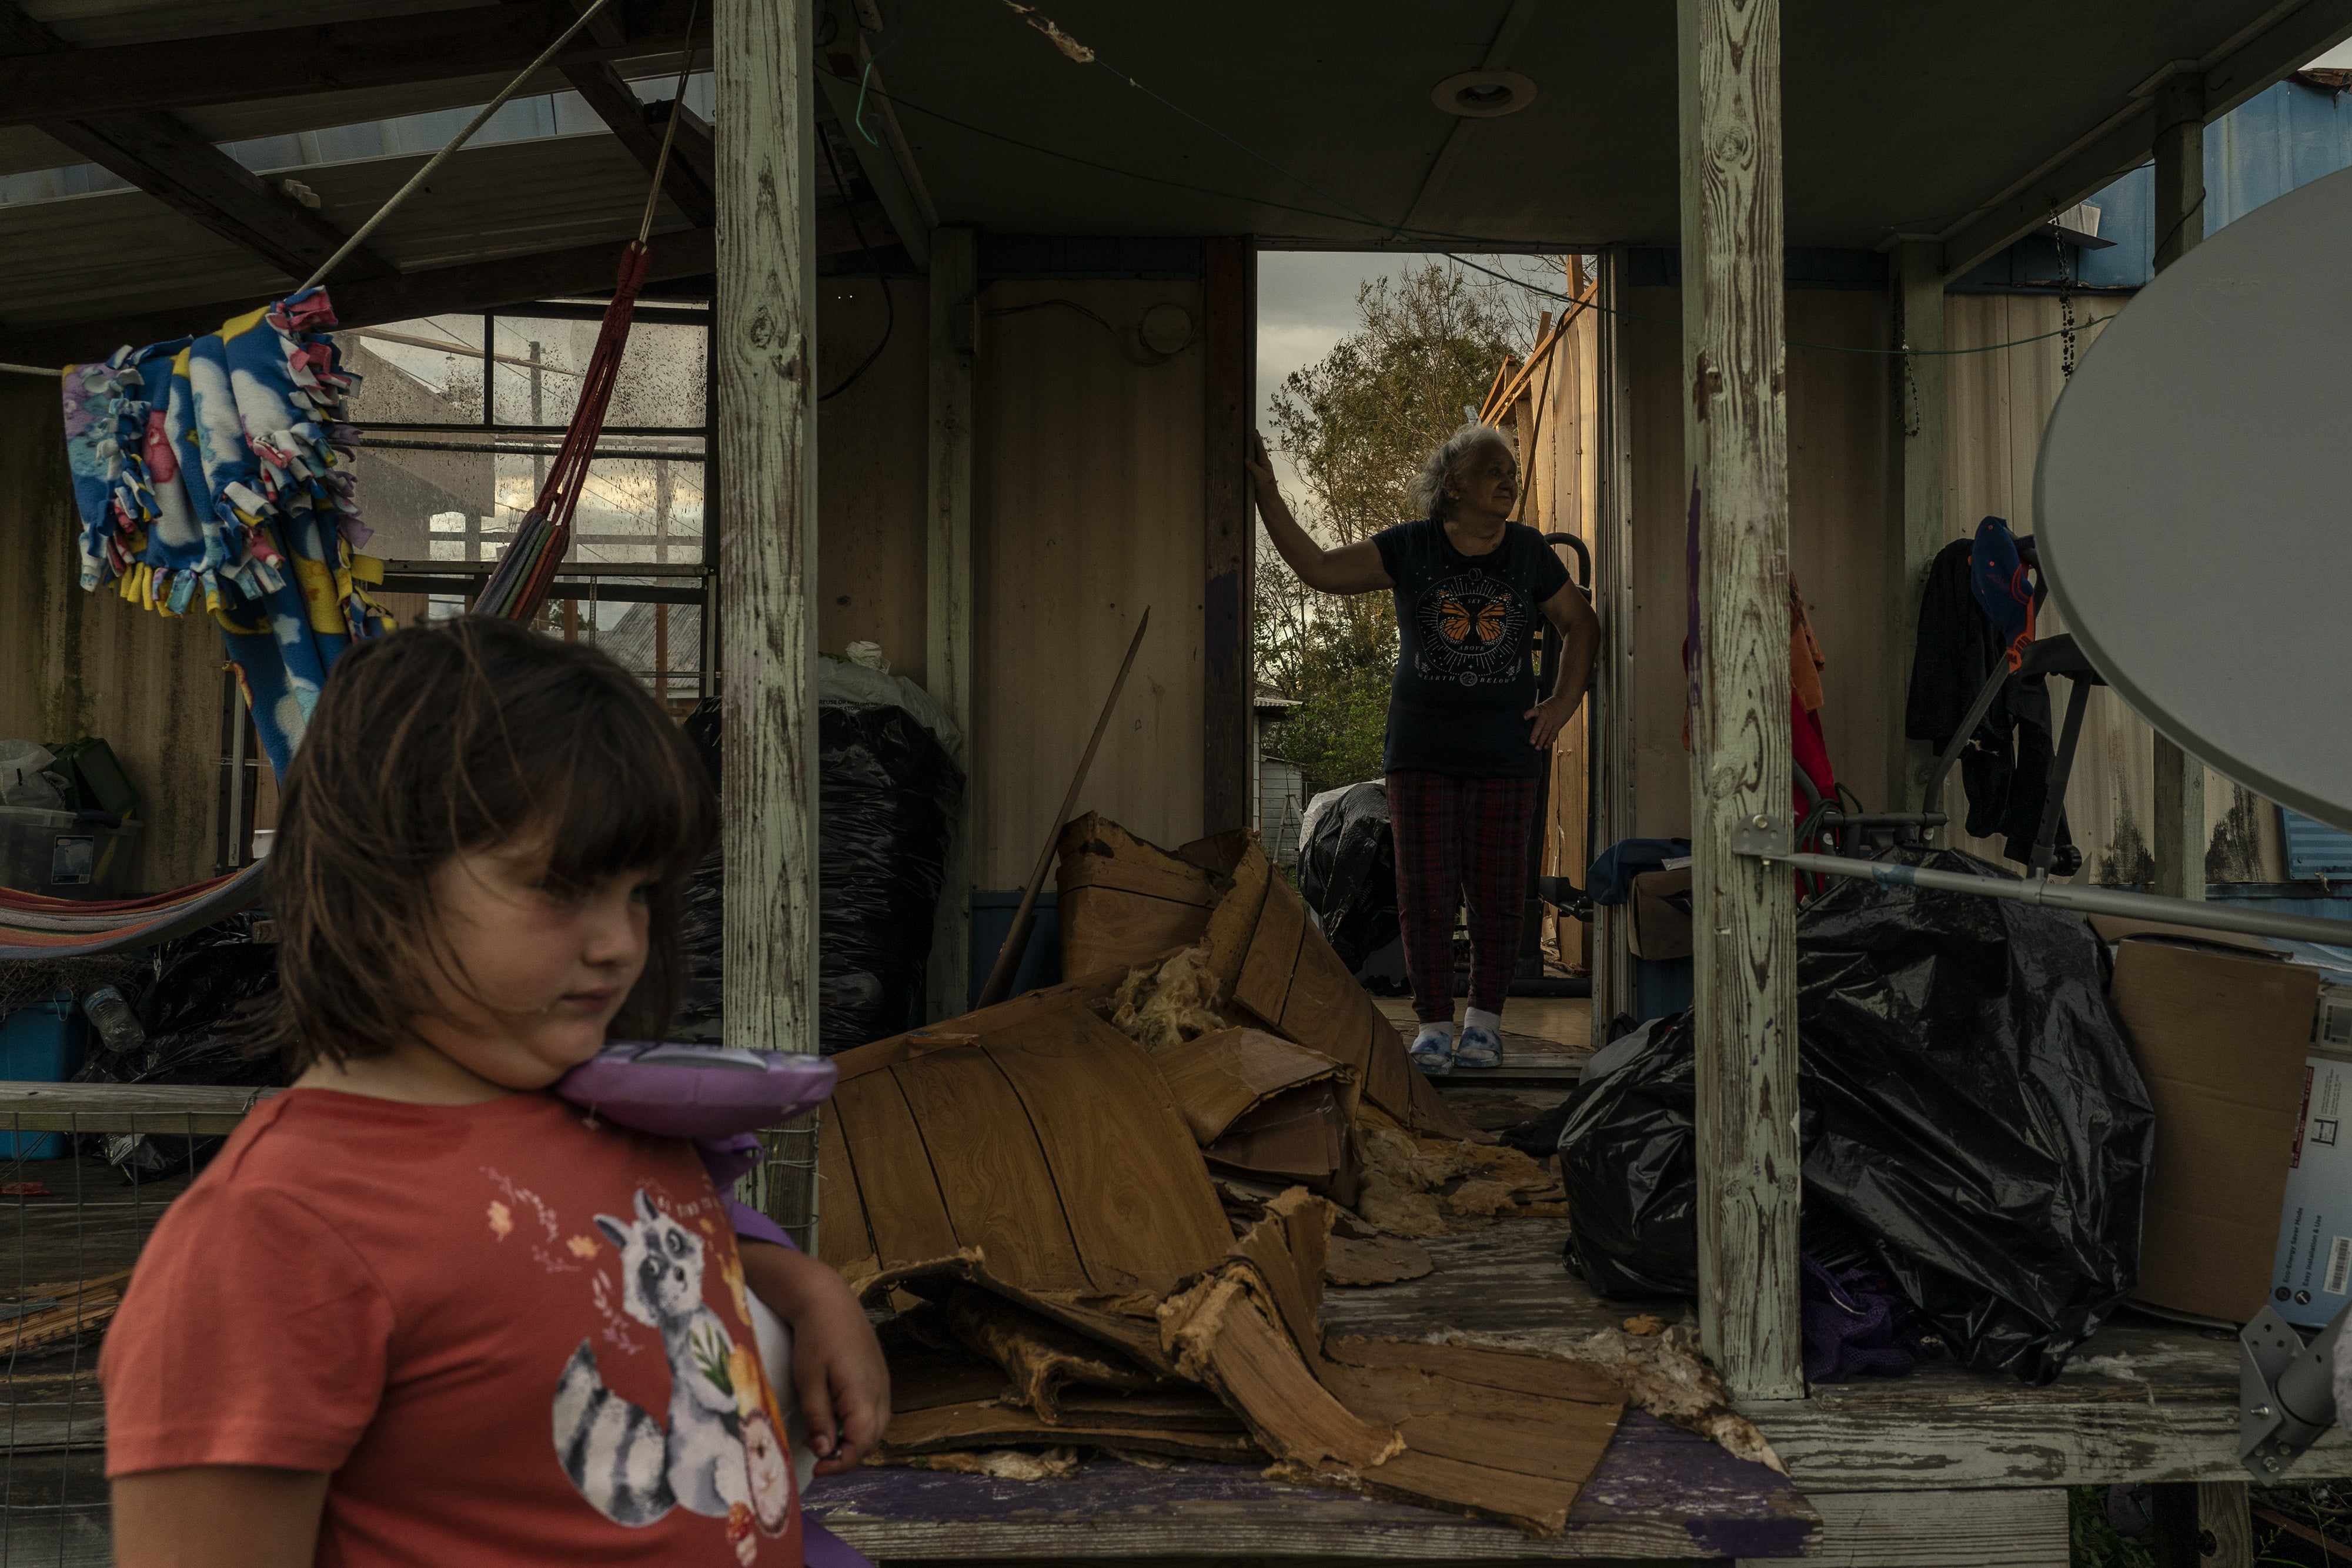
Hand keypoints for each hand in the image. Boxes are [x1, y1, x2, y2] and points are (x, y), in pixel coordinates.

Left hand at [792, 1287, 890, 1474]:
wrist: (829, 1300)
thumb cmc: (815, 1337)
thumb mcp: (809, 1380)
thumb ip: (818, 1417)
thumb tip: (824, 1451)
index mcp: (863, 1394)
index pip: (860, 1445)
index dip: (840, 1464)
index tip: (817, 1470)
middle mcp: (880, 1391)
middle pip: (872, 1440)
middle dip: (847, 1456)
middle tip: (818, 1458)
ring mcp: (883, 1383)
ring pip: (876, 1427)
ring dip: (854, 1440)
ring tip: (824, 1437)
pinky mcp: (879, 1376)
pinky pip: (876, 1411)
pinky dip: (859, 1424)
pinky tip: (836, 1416)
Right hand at [1245, 429, 1277, 490]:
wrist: (1267, 500)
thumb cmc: (1266, 489)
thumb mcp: (1261, 477)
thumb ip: (1254, 468)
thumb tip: (1247, 459)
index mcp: (1265, 463)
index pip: (1260, 449)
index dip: (1257, 440)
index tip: (1253, 432)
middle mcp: (1262, 464)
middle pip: (1258, 450)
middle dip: (1255, 440)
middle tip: (1253, 431)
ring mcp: (1258, 469)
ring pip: (1254, 456)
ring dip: (1251, 448)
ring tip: (1248, 440)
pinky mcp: (1254, 474)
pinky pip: (1250, 464)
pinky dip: (1247, 458)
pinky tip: (1243, 457)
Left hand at [1525, 692, 1581, 749]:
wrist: (1565, 701)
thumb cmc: (1550, 705)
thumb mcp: (1541, 707)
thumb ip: (1534, 715)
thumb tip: (1524, 722)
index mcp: (1540, 710)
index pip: (1534, 711)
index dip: (1529, 714)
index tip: (1524, 717)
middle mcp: (1546, 716)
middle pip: (1540, 726)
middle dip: (1535, 734)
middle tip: (1531, 742)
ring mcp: (1552, 721)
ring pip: (1546, 732)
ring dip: (1542, 741)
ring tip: (1537, 748)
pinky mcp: (1558, 725)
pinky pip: (1553, 734)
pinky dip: (1549, 741)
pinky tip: (1546, 747)